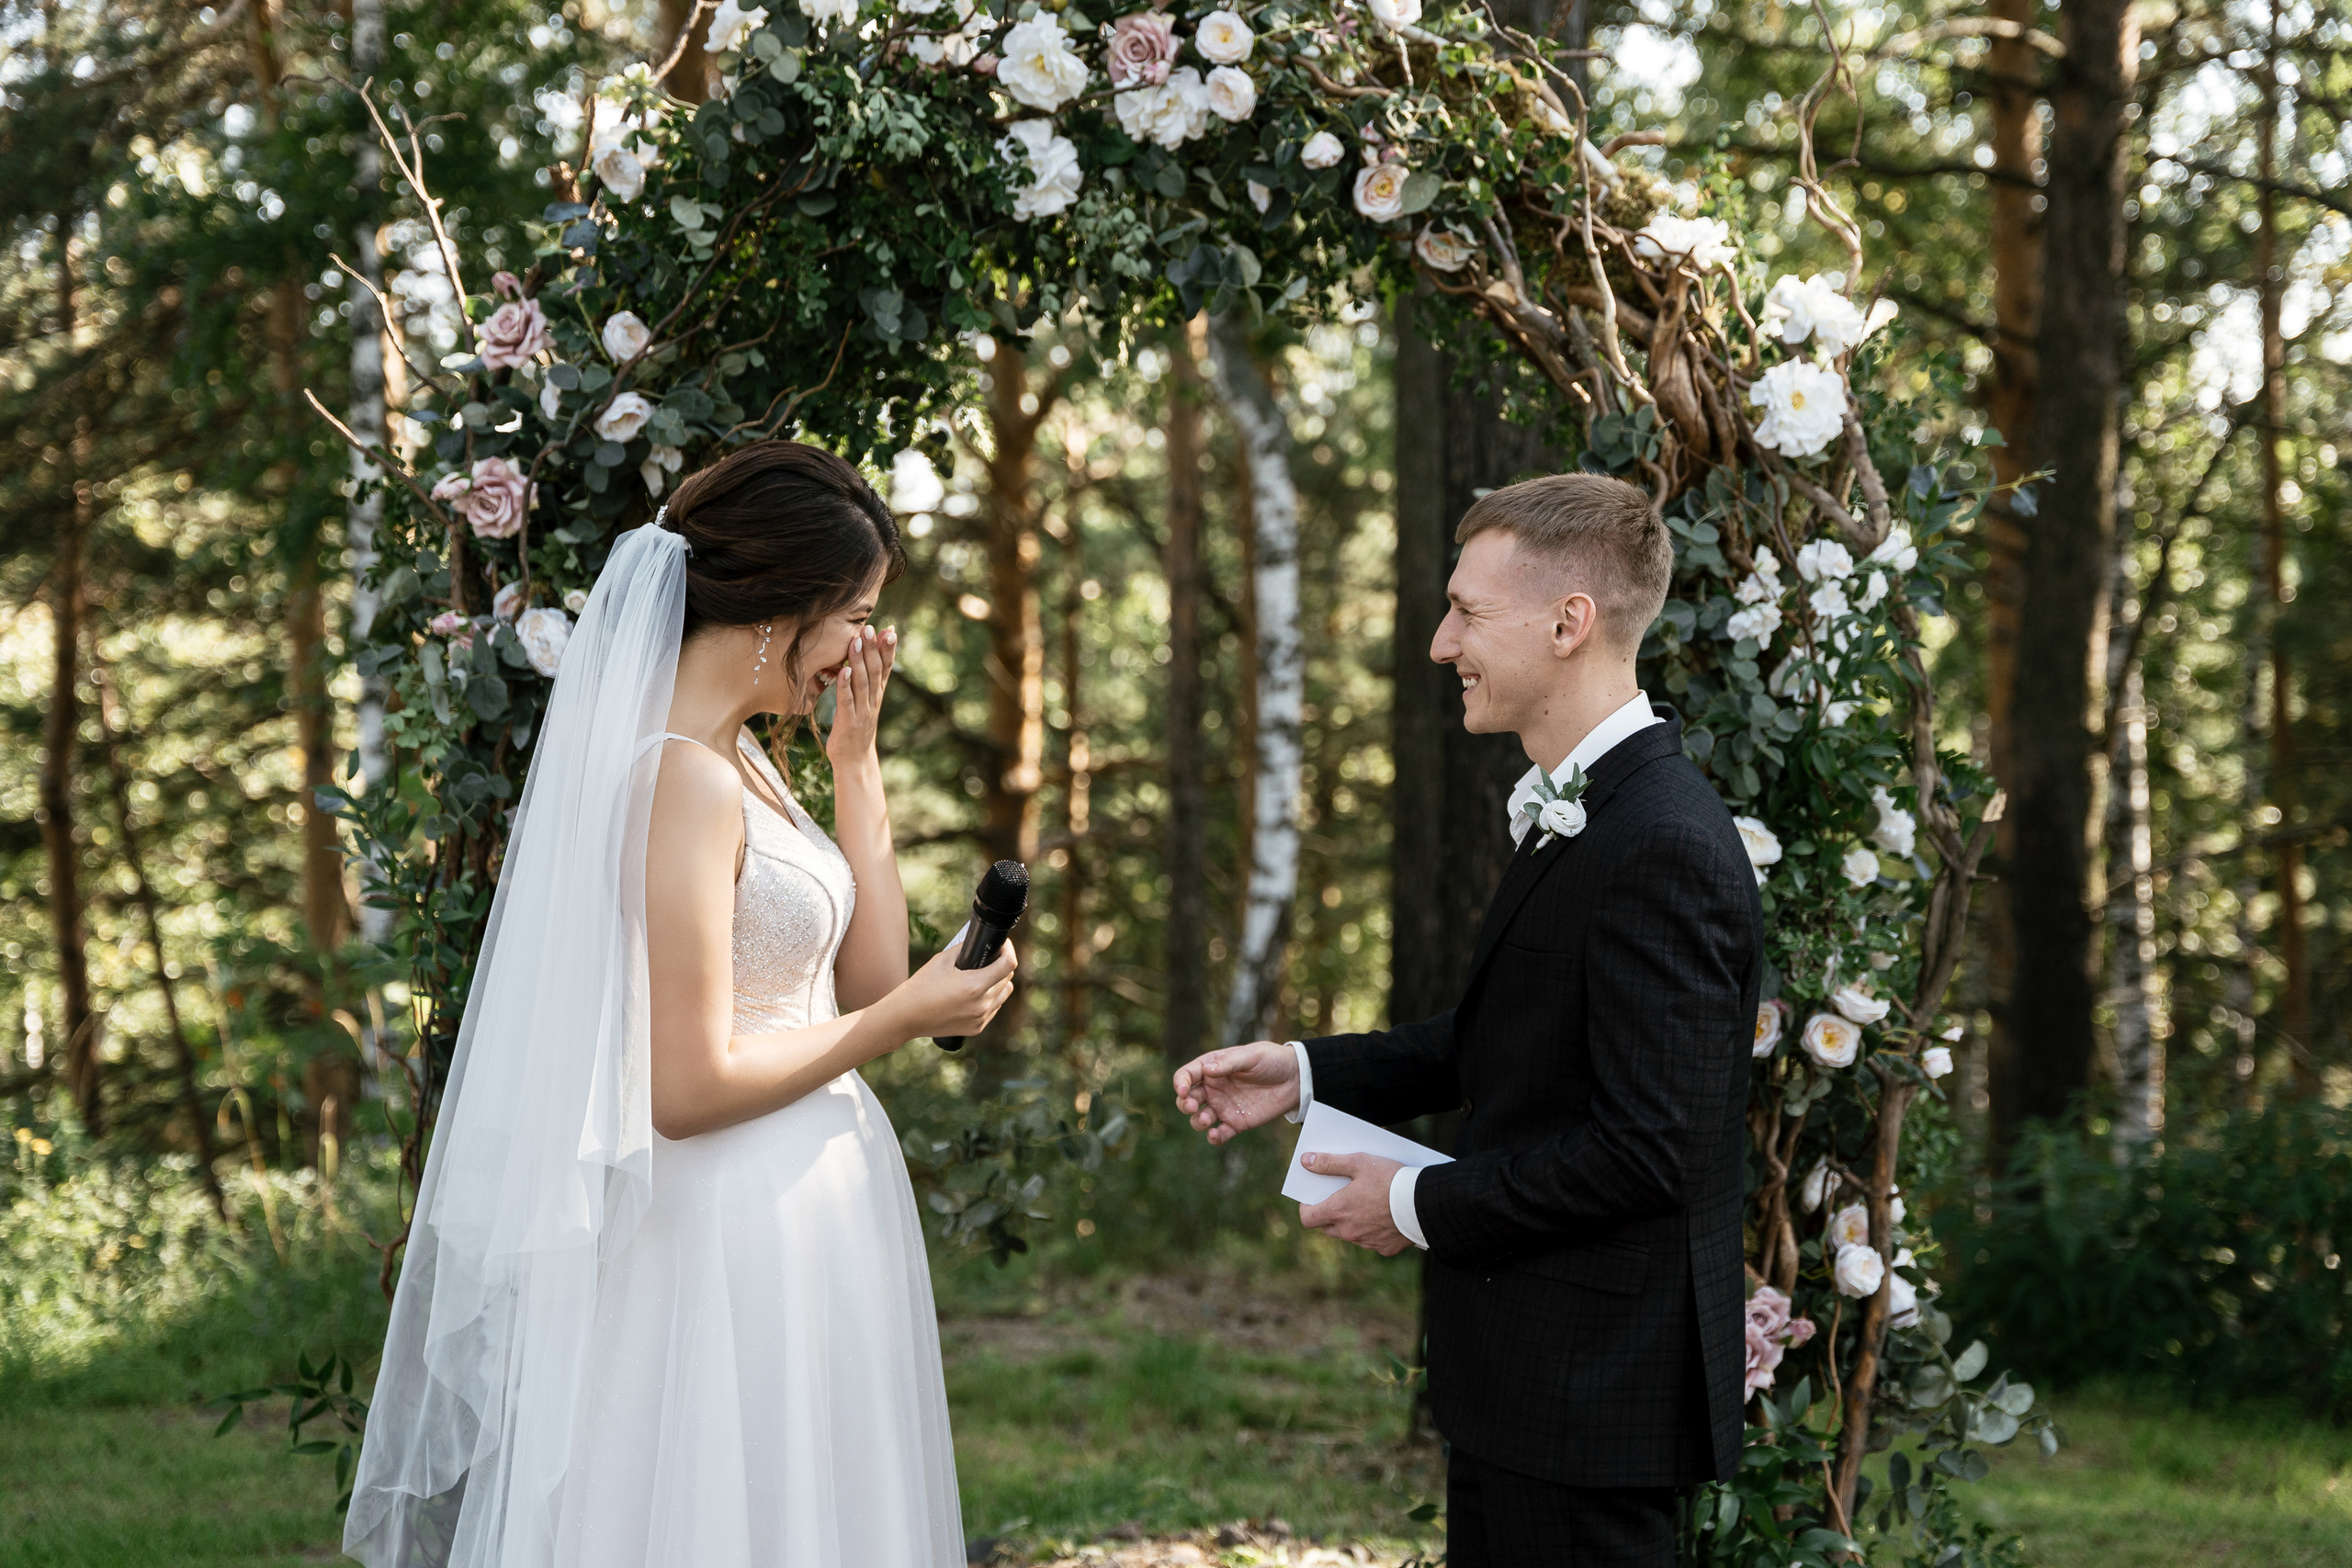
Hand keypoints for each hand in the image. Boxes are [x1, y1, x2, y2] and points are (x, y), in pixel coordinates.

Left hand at [824, 627, 895, 768]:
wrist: (854, 761)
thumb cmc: (856, 729)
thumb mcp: (865, 703)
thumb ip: (867, 682)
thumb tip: (866, 660)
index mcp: (877, 695)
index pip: (886, 668)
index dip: (888, 649)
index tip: (890, 629)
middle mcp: (873, 701)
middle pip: (875, 671)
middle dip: (873, 649)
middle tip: (870, 628)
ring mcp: (862, 711)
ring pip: (862, 682)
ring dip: (859, 661)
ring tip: (857, 641)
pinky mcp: (848, 722)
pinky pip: (847, 701)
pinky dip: (846, 685)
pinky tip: (844, 670)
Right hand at [885, 936, 1015, 1041]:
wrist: (906, 1016)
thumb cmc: (921, 986)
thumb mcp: (942, 960)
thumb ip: (964, 949)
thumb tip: (980, 942)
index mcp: (974, 986)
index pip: (1008, 965)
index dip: (1008, 950)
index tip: (1003, 945)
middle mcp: (981, 1004)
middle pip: (1008, 979)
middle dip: (1001, 966)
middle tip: (988, 959)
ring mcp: (980, 1019)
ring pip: (1004, 994)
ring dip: (999, 983)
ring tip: (982, 977)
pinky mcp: (976, 1028)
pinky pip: (994, 1009)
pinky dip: (990, 999)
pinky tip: (975, 994)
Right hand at [1172, 1041, 1298, 1144]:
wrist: (1295, 1078)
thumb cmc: (1271, 1060)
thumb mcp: (1251, 1056)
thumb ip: (1229, 1063)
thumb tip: (1206, 1071)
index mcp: (1212, 1067)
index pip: (1187, 1075)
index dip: (1180, 1083)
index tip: (1183, 1090)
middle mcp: (1213, 1088)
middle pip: (1187, 1098)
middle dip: (1184, 1104)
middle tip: (1192, 1106)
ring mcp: (1223, 1106)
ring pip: (1200, 1118)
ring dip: (1197, 1121)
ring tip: (1206, 1121)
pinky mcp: (1236, 1122)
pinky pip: (1220, 1134)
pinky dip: (1214, 1137)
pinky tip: (1216, 1135)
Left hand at [1298, 1151, 1410, 1255]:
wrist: (1425, 1203)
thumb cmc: (1391, 1179)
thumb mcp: (1359, 1162)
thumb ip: (1330, 1163)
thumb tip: (1305, 1161)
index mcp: (1339, 1211)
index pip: (1308, 1218)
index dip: (1307, 1207)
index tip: (1312, 1197)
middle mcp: (1349, 1232)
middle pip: (1327, 1228)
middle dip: (1329, 1214)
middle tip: (1340, 1197)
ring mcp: (1367, 1242)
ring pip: (1349, 1235)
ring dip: (1350, 1222)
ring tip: (1364, 1204)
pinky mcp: (1385, 1248)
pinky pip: (1371, 1241)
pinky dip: (1372, 1230)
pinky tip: (1383, 1216)